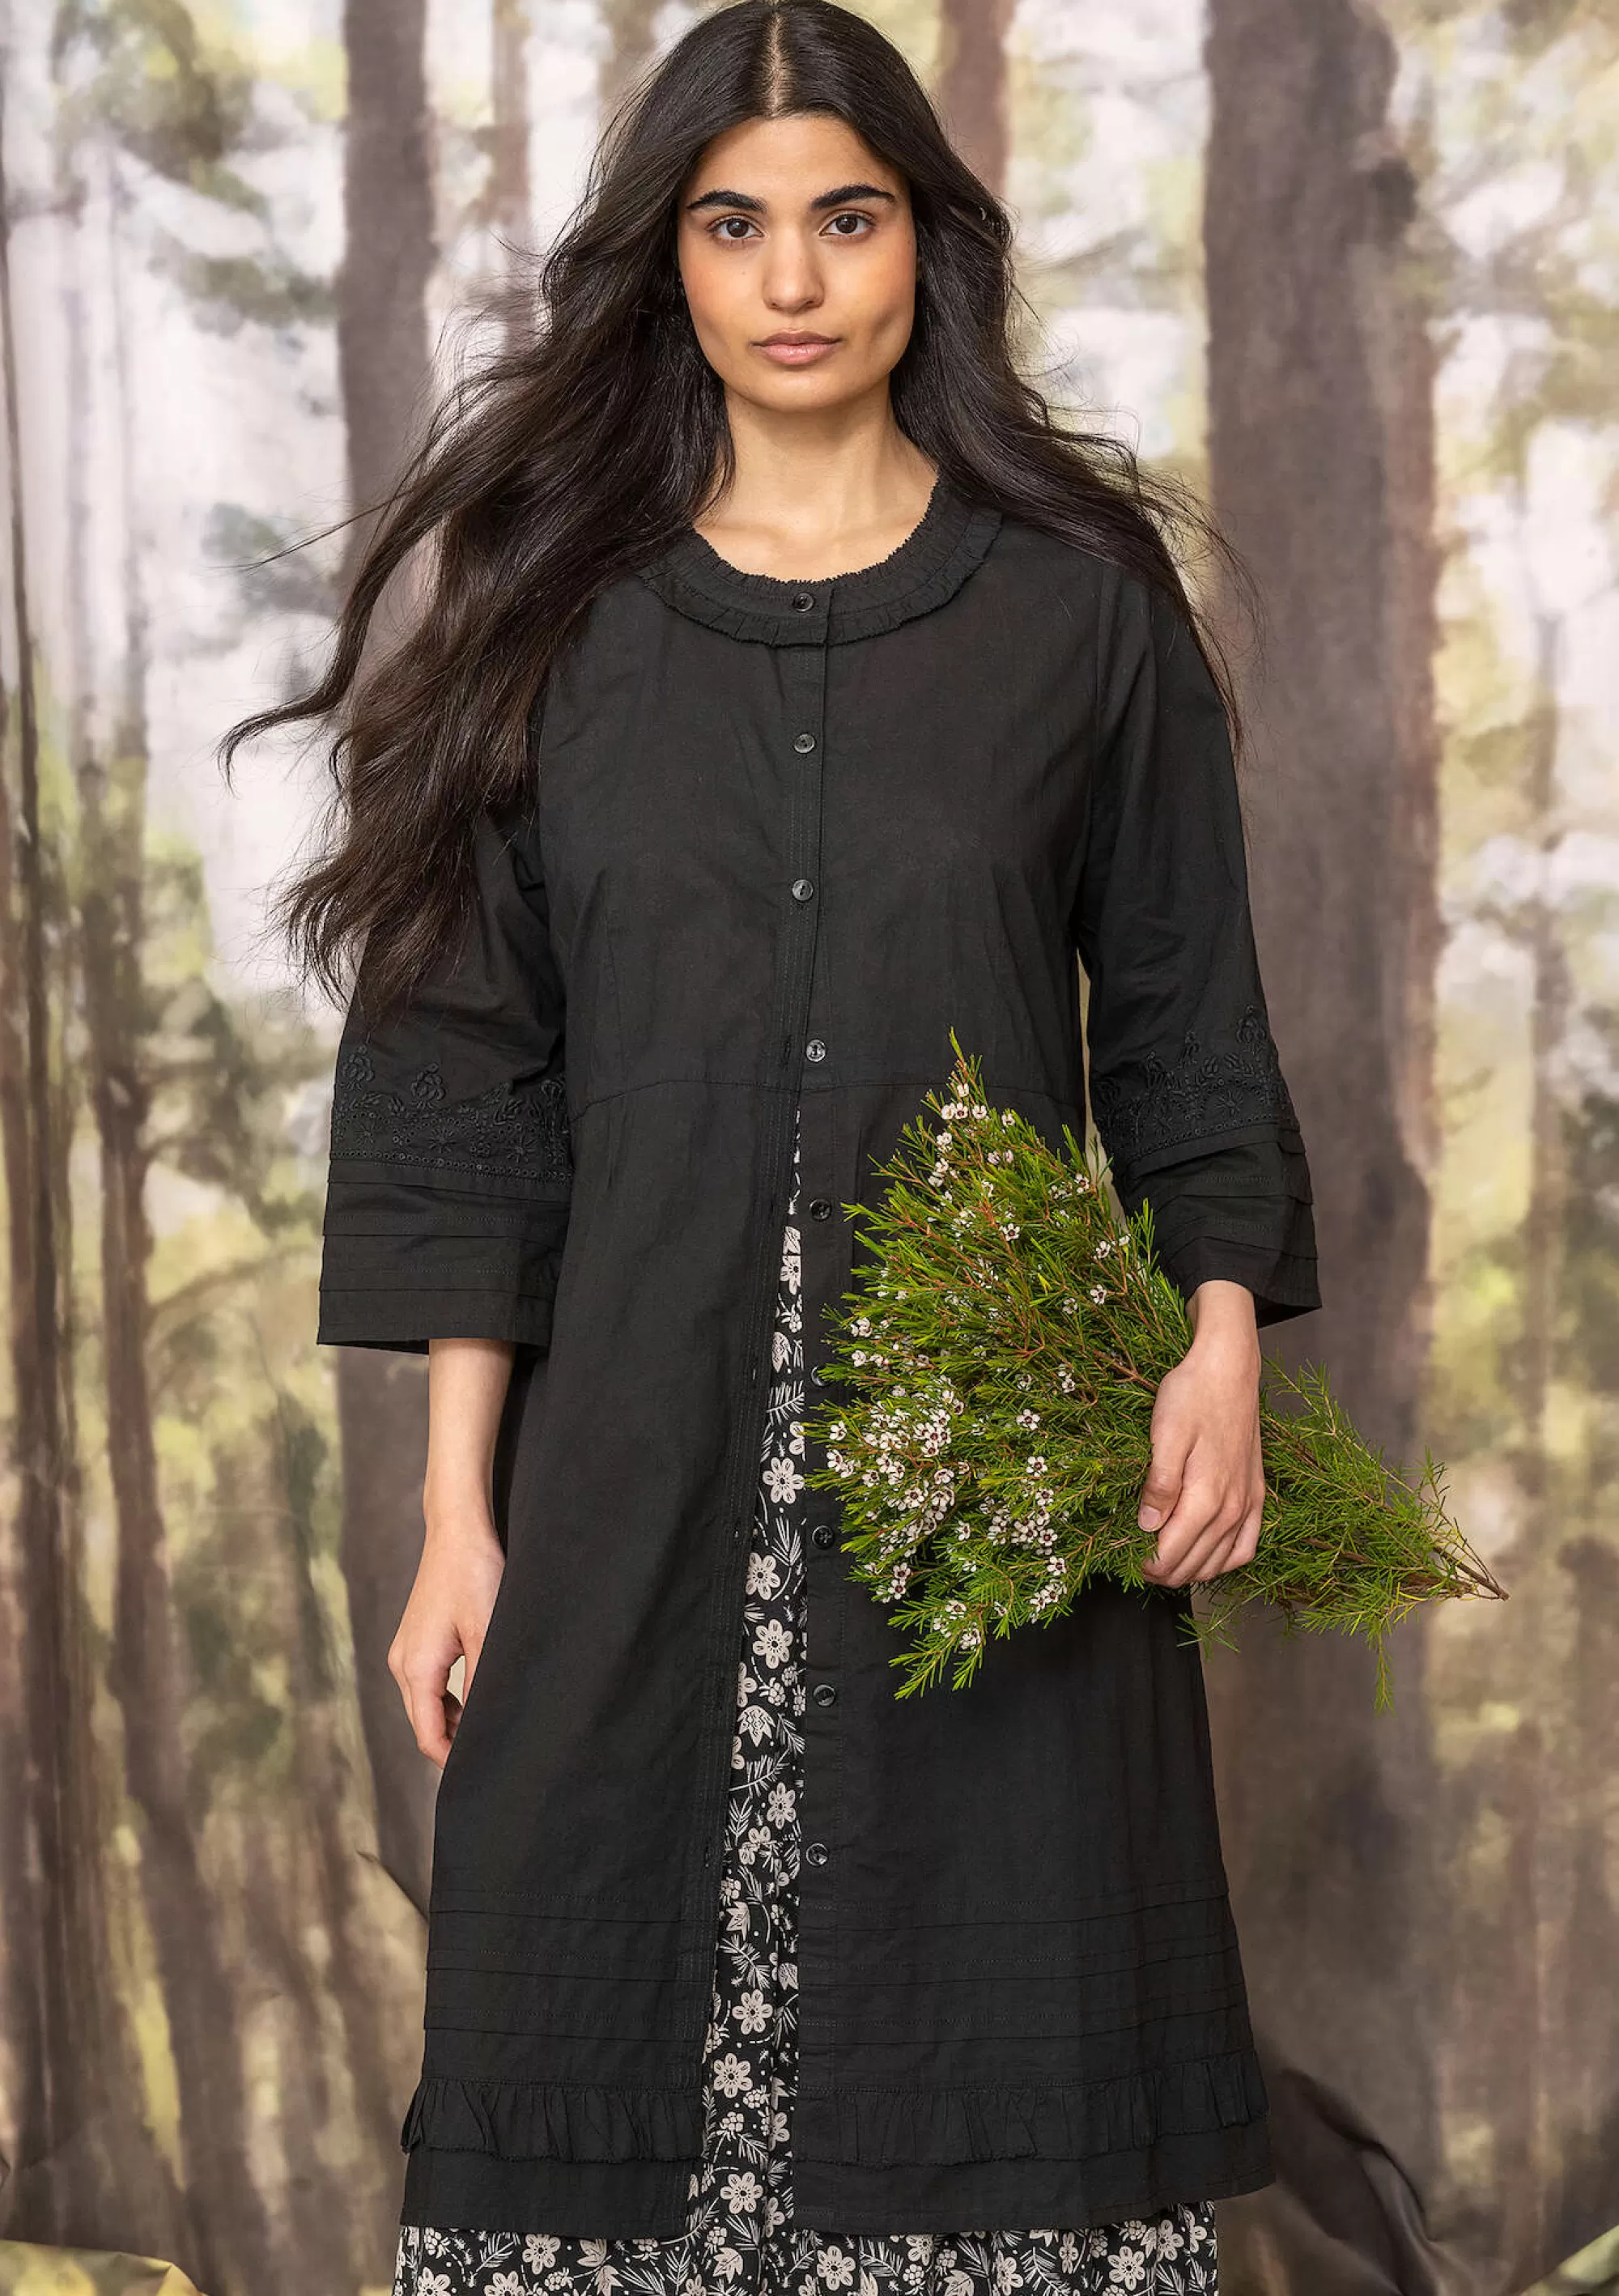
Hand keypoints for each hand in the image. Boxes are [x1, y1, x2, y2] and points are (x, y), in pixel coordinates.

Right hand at [388, 1500, 505, 1768]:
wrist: (458, 1528)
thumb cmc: (475, 1575)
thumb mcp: (487, 1633)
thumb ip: (482, 1684)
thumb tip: (486, 1726)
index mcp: (415, 1669)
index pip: (429, 1737)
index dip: (454, 1761)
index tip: (485, 1774)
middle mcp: (403, 1663)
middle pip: (425, 1723)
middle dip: (456, 1743)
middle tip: (496, 1754)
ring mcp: (407, 1649)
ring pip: (428, 1703)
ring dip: (456, 1720)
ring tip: (494, 1727)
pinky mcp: (418, 1637)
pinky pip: (430, 1682)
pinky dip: (451, 1697)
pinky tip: (480, 1694)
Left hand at [1137, 1279, 1263, 1588]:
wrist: (1230, 1369)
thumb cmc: (1193, 1395)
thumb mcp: (1165, 1435)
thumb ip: (1159, 1485)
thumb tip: (1146, 1526)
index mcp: (1206, 1497)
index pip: (1172, 1554)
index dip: (1145, 1565)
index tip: (1124, 1558)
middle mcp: (1232, 1509)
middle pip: (1193, 1564)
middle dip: (1162, 1570)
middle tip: (1136, 1561)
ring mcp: (1249, 1504)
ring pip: (1219, 1562)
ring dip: (1190, 1570)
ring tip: (1163, 1562)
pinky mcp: (1258, 1495)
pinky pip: (1246, 1547)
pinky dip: (1224, 1562)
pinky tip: (1206, 1557)